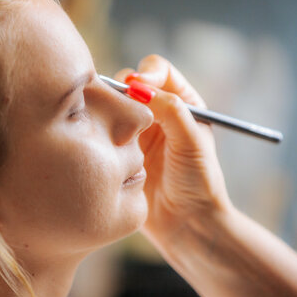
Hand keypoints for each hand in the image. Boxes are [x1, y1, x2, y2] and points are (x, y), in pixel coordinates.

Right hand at [115, 55, 231, 245]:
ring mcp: (135, 132)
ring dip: (109, 112)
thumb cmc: (198, 183)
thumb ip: (170, 110)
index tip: (137, 90)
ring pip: (112, 107)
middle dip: (121, 92)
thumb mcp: (191, 142)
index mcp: (181, 103)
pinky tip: (103, 145)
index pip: (158, 71)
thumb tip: (139, 87)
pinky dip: (99, 132)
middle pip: (129, 84)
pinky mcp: (117, 151)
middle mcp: (156, 114)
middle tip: (120, 110)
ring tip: (111, 129)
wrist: (184, 224)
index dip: (146, 75)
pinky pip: (101, 131)